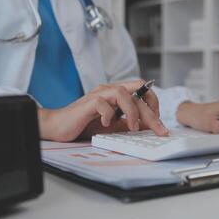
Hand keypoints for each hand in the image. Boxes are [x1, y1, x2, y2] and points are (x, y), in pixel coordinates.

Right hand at [38, 80, 168, 141]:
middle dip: (151, 112)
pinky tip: (107, 125)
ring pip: (123, 93)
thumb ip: (127, 122)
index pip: (142, 88)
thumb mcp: (112, 125)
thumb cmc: (83, 125)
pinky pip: (103, 103)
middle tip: (159, 129)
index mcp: (116, 93)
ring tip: (133, 128)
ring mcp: (98, 95)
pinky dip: (108, 115)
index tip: (157, 119)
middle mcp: (109, 90)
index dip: (153, 101)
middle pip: (137, 92)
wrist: (58, 127)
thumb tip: (148, 126)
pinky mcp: (87, 103)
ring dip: (133, 112)